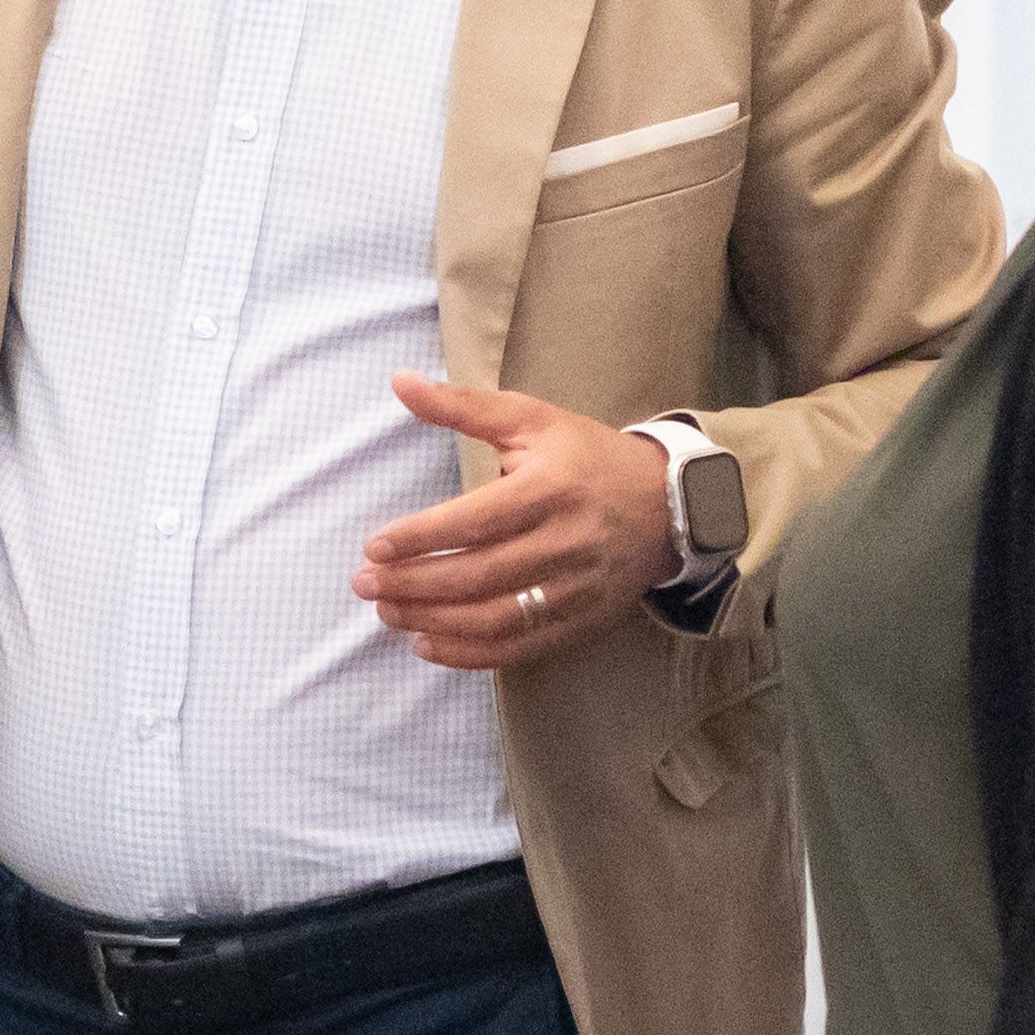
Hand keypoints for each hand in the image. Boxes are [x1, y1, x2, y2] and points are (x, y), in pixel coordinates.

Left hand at [354, 375, 678, 669]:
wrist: (669, 505)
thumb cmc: (587, 456)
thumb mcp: (531, 418)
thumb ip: (463, 405)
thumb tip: (400, 381)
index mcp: (552, 488)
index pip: (475, 521)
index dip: (421, 538)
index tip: (374, 546)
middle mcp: (567, 543)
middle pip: (478, 575)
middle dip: (414, 584)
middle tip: (365, 584)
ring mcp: (577, 589)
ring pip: (495, 618)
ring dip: (433, 620)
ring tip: (387, 612)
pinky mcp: (581, 622)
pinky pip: (519, 647)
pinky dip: (468, 653)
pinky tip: (427, 643)